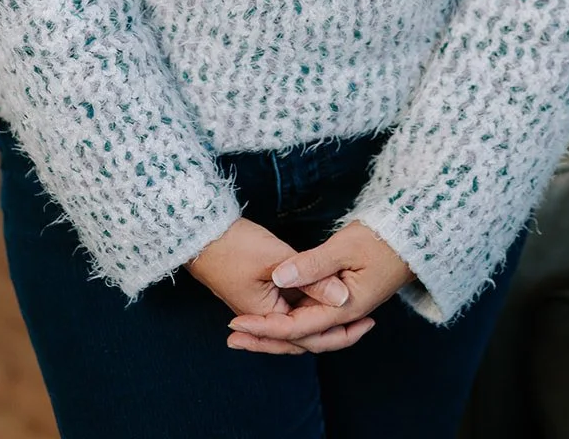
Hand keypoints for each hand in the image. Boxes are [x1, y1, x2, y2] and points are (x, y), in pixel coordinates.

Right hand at [185, 217, 376, 354]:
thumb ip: (313, 280)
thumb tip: (345, 298)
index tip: (367, 323)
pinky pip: (292, 305)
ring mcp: (261, 306)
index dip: (340, 331)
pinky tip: (326, 296)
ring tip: (354, 314)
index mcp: (267, 317)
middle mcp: (264, 318)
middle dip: (335, 331)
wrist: (202, 233)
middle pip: (305, 333)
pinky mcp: (262, 292)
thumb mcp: (279, 260)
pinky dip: (310, 303)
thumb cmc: (236, 246)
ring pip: (299, 318)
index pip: (309, 336)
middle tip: (367, 324)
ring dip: (323, 318)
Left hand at [227, 220, 415, 352]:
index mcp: (344, 309)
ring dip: (276, 332)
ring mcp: (345, 309)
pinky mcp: (344, 299)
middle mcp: (344, 315)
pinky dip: (293, 321)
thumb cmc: (382, 239)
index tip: (235, 321)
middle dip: (265, 338)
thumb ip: (312, 265)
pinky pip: (314, 318)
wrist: (413, 237)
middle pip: (299, 337)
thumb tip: (280, 277)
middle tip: (233, 336)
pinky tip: (277, 316)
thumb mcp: (344, 247)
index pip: (296, 326)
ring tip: (247, 330)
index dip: (264, 326)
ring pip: (306, 330)